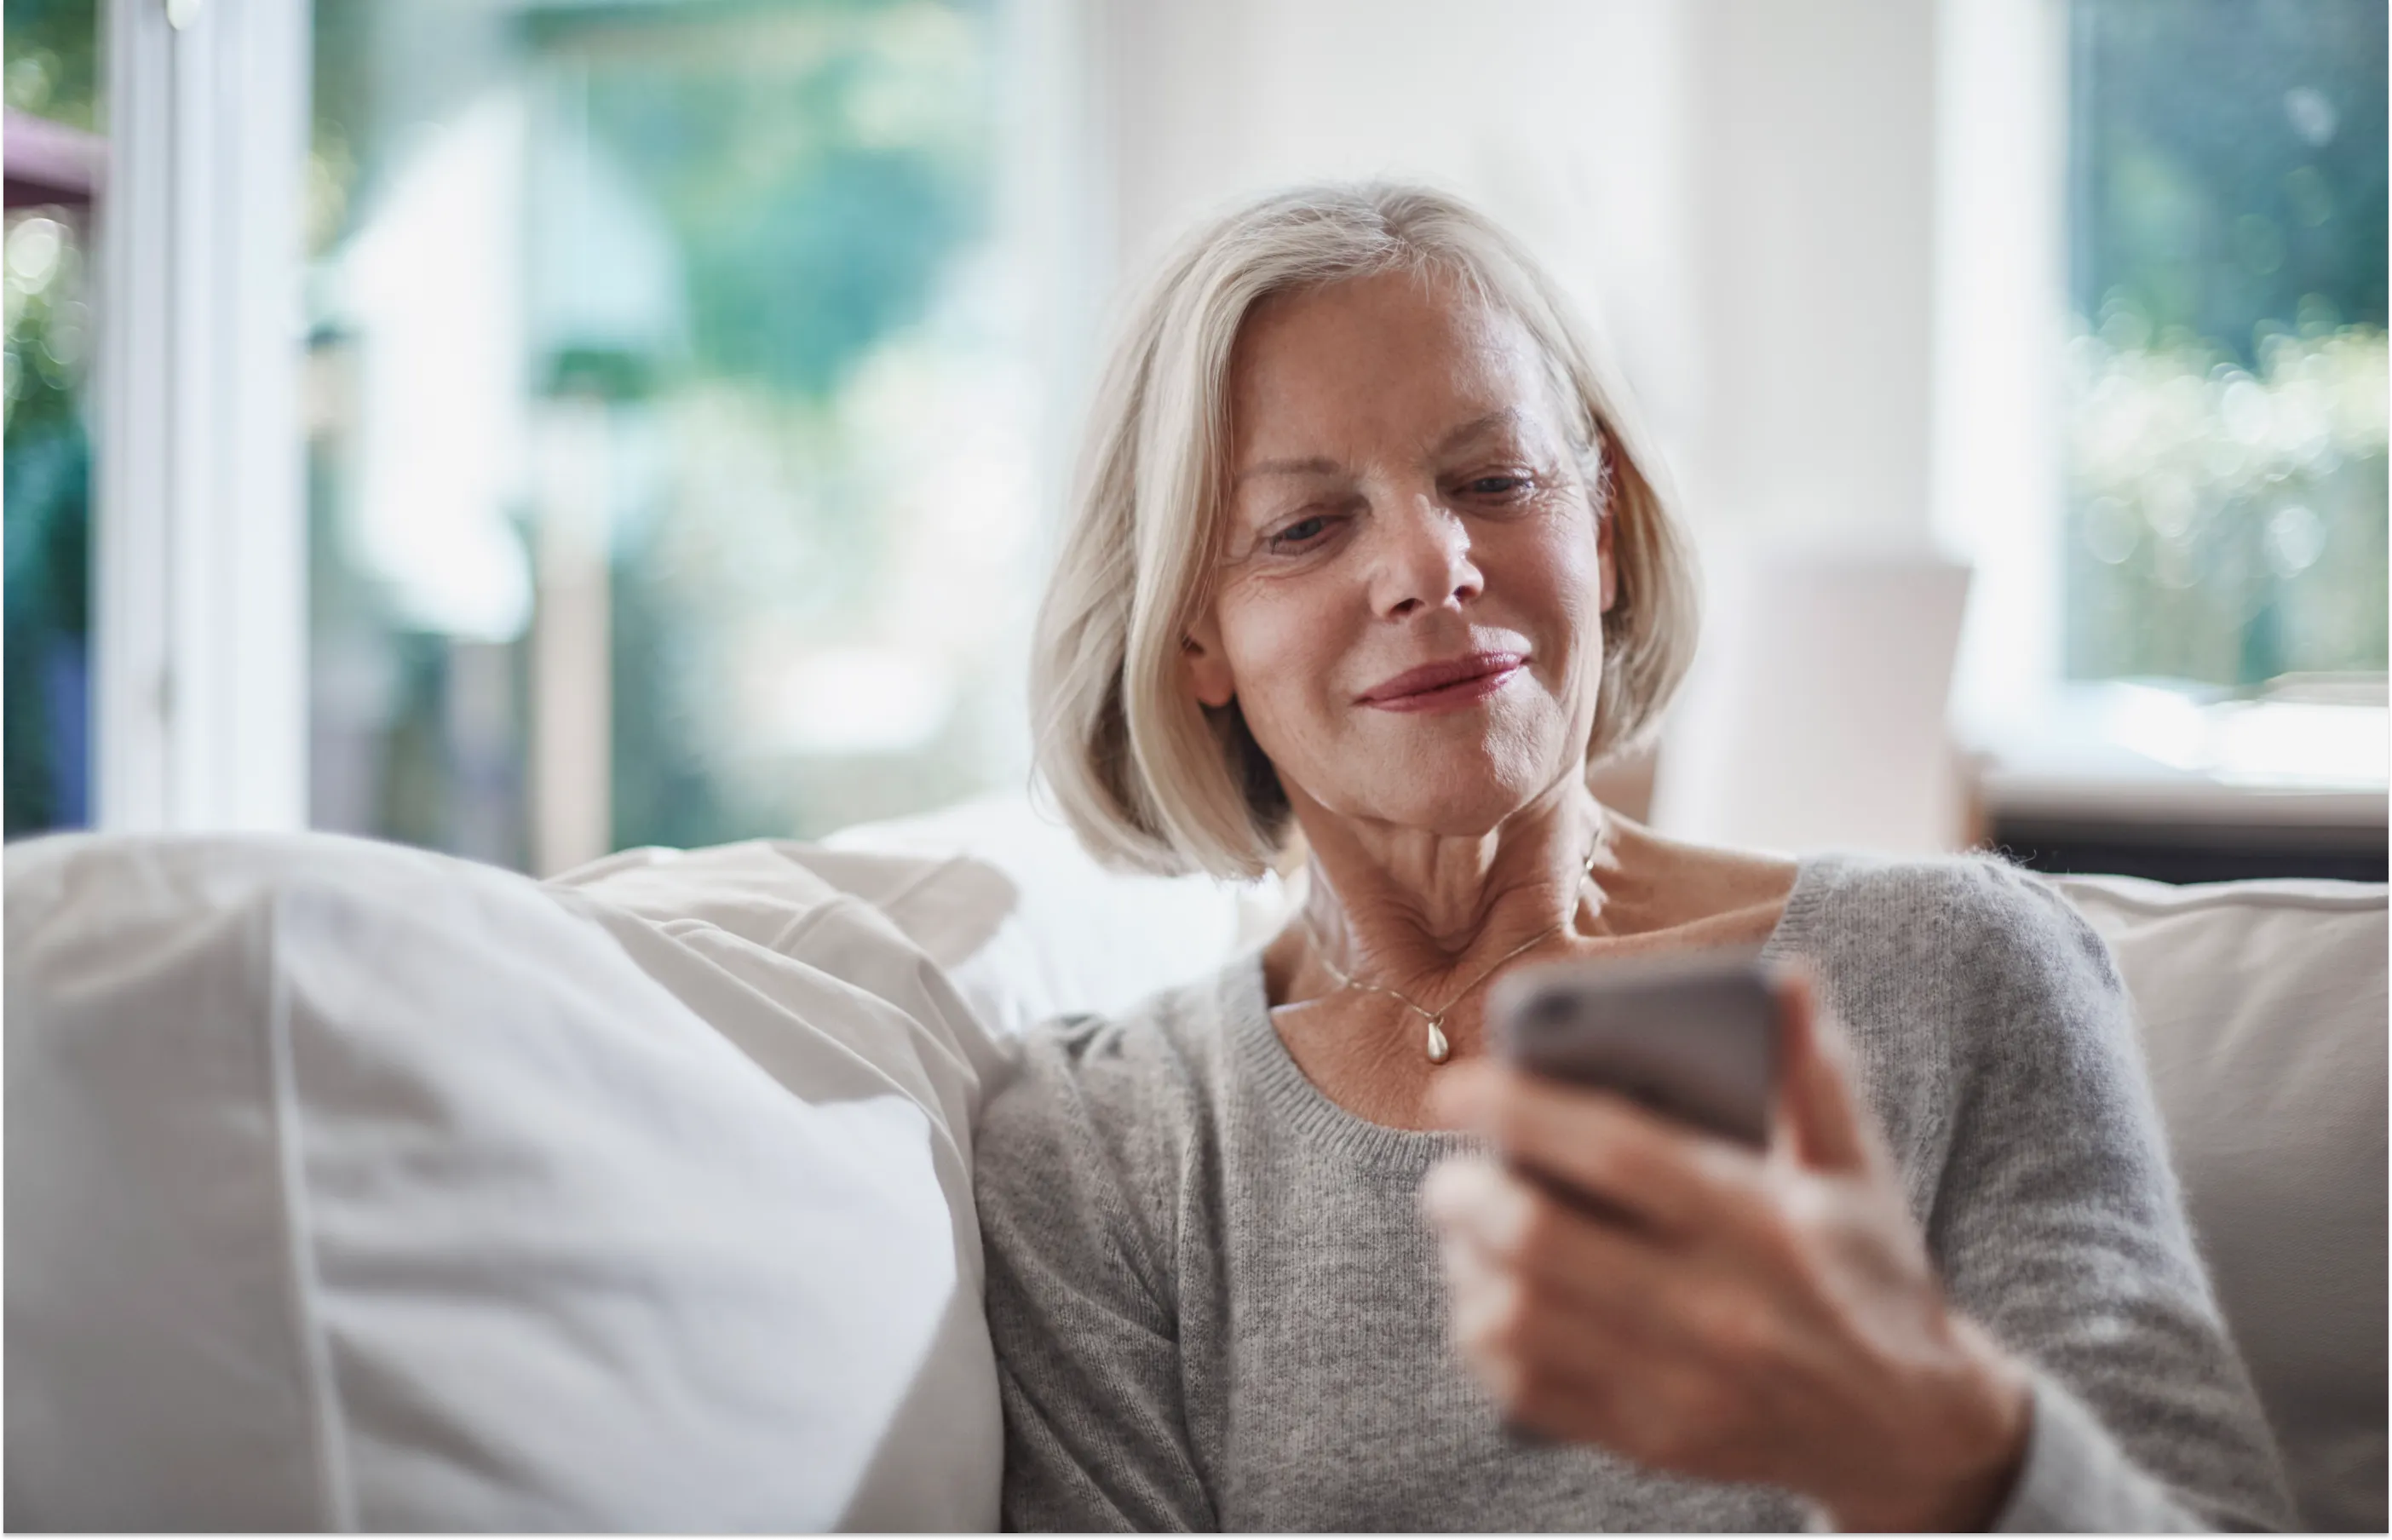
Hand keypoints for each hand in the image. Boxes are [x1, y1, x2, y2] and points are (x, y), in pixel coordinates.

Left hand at [1421, 970, 2030, 1530]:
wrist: (1909, 1428)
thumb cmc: (1869, 1269)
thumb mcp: (1856, 1168)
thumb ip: (1815, 1072)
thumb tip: (1788, 977)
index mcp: (1759, 1222)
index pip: (1616, 1152)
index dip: (1520, 1111)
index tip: (1453, 1088)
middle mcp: (1716, 1307)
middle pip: (1541, 1241)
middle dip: (1467, 1195)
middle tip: (1447, 1175)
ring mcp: (1679, 1384)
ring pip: (1518, 1322)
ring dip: (1466, 1268)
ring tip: (1467, 1234)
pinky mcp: (1650, 1440)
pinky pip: (1527, 1393)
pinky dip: (1485, 1339)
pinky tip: (1489, 1299)